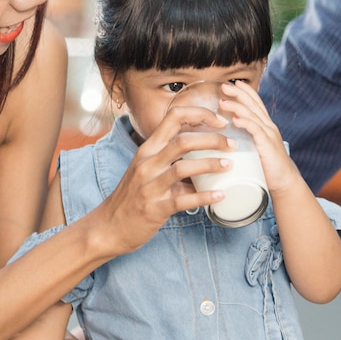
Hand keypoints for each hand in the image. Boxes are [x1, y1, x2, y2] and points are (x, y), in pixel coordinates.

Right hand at [91, 106, 233, 255]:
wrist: (109, 226)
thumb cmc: (132, 196)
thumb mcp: (147, 169)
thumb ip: (172, 159)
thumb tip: (206, 155)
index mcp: (148, 149)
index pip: (174, 117)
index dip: (200, 114)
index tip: (220, 122)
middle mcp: (148, 163)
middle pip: (183, 141)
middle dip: (212, 139)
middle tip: (232, 144)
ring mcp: (150, 186)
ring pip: (183, 168)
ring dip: (210, 165)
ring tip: (229, 166)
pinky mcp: (155, 208)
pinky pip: (183, 199)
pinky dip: (204, 196)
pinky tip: (220, 195)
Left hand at [218, 81, 300, 194]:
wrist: (285, 182)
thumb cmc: (267, 168)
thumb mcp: (256, 149)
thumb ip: (246, 140)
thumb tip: (227, 139)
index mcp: (266, 126)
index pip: (256, 104)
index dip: (246, 92)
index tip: (234, 84)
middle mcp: (268, 127)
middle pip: (253, 105)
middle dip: (239, 93)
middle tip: (225, 85)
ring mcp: (269, 135)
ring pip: (252, 115)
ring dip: (237, 106)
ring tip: (223, 100)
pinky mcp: (267, 145)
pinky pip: (255, 130)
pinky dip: (245, 123)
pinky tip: (236, 119)